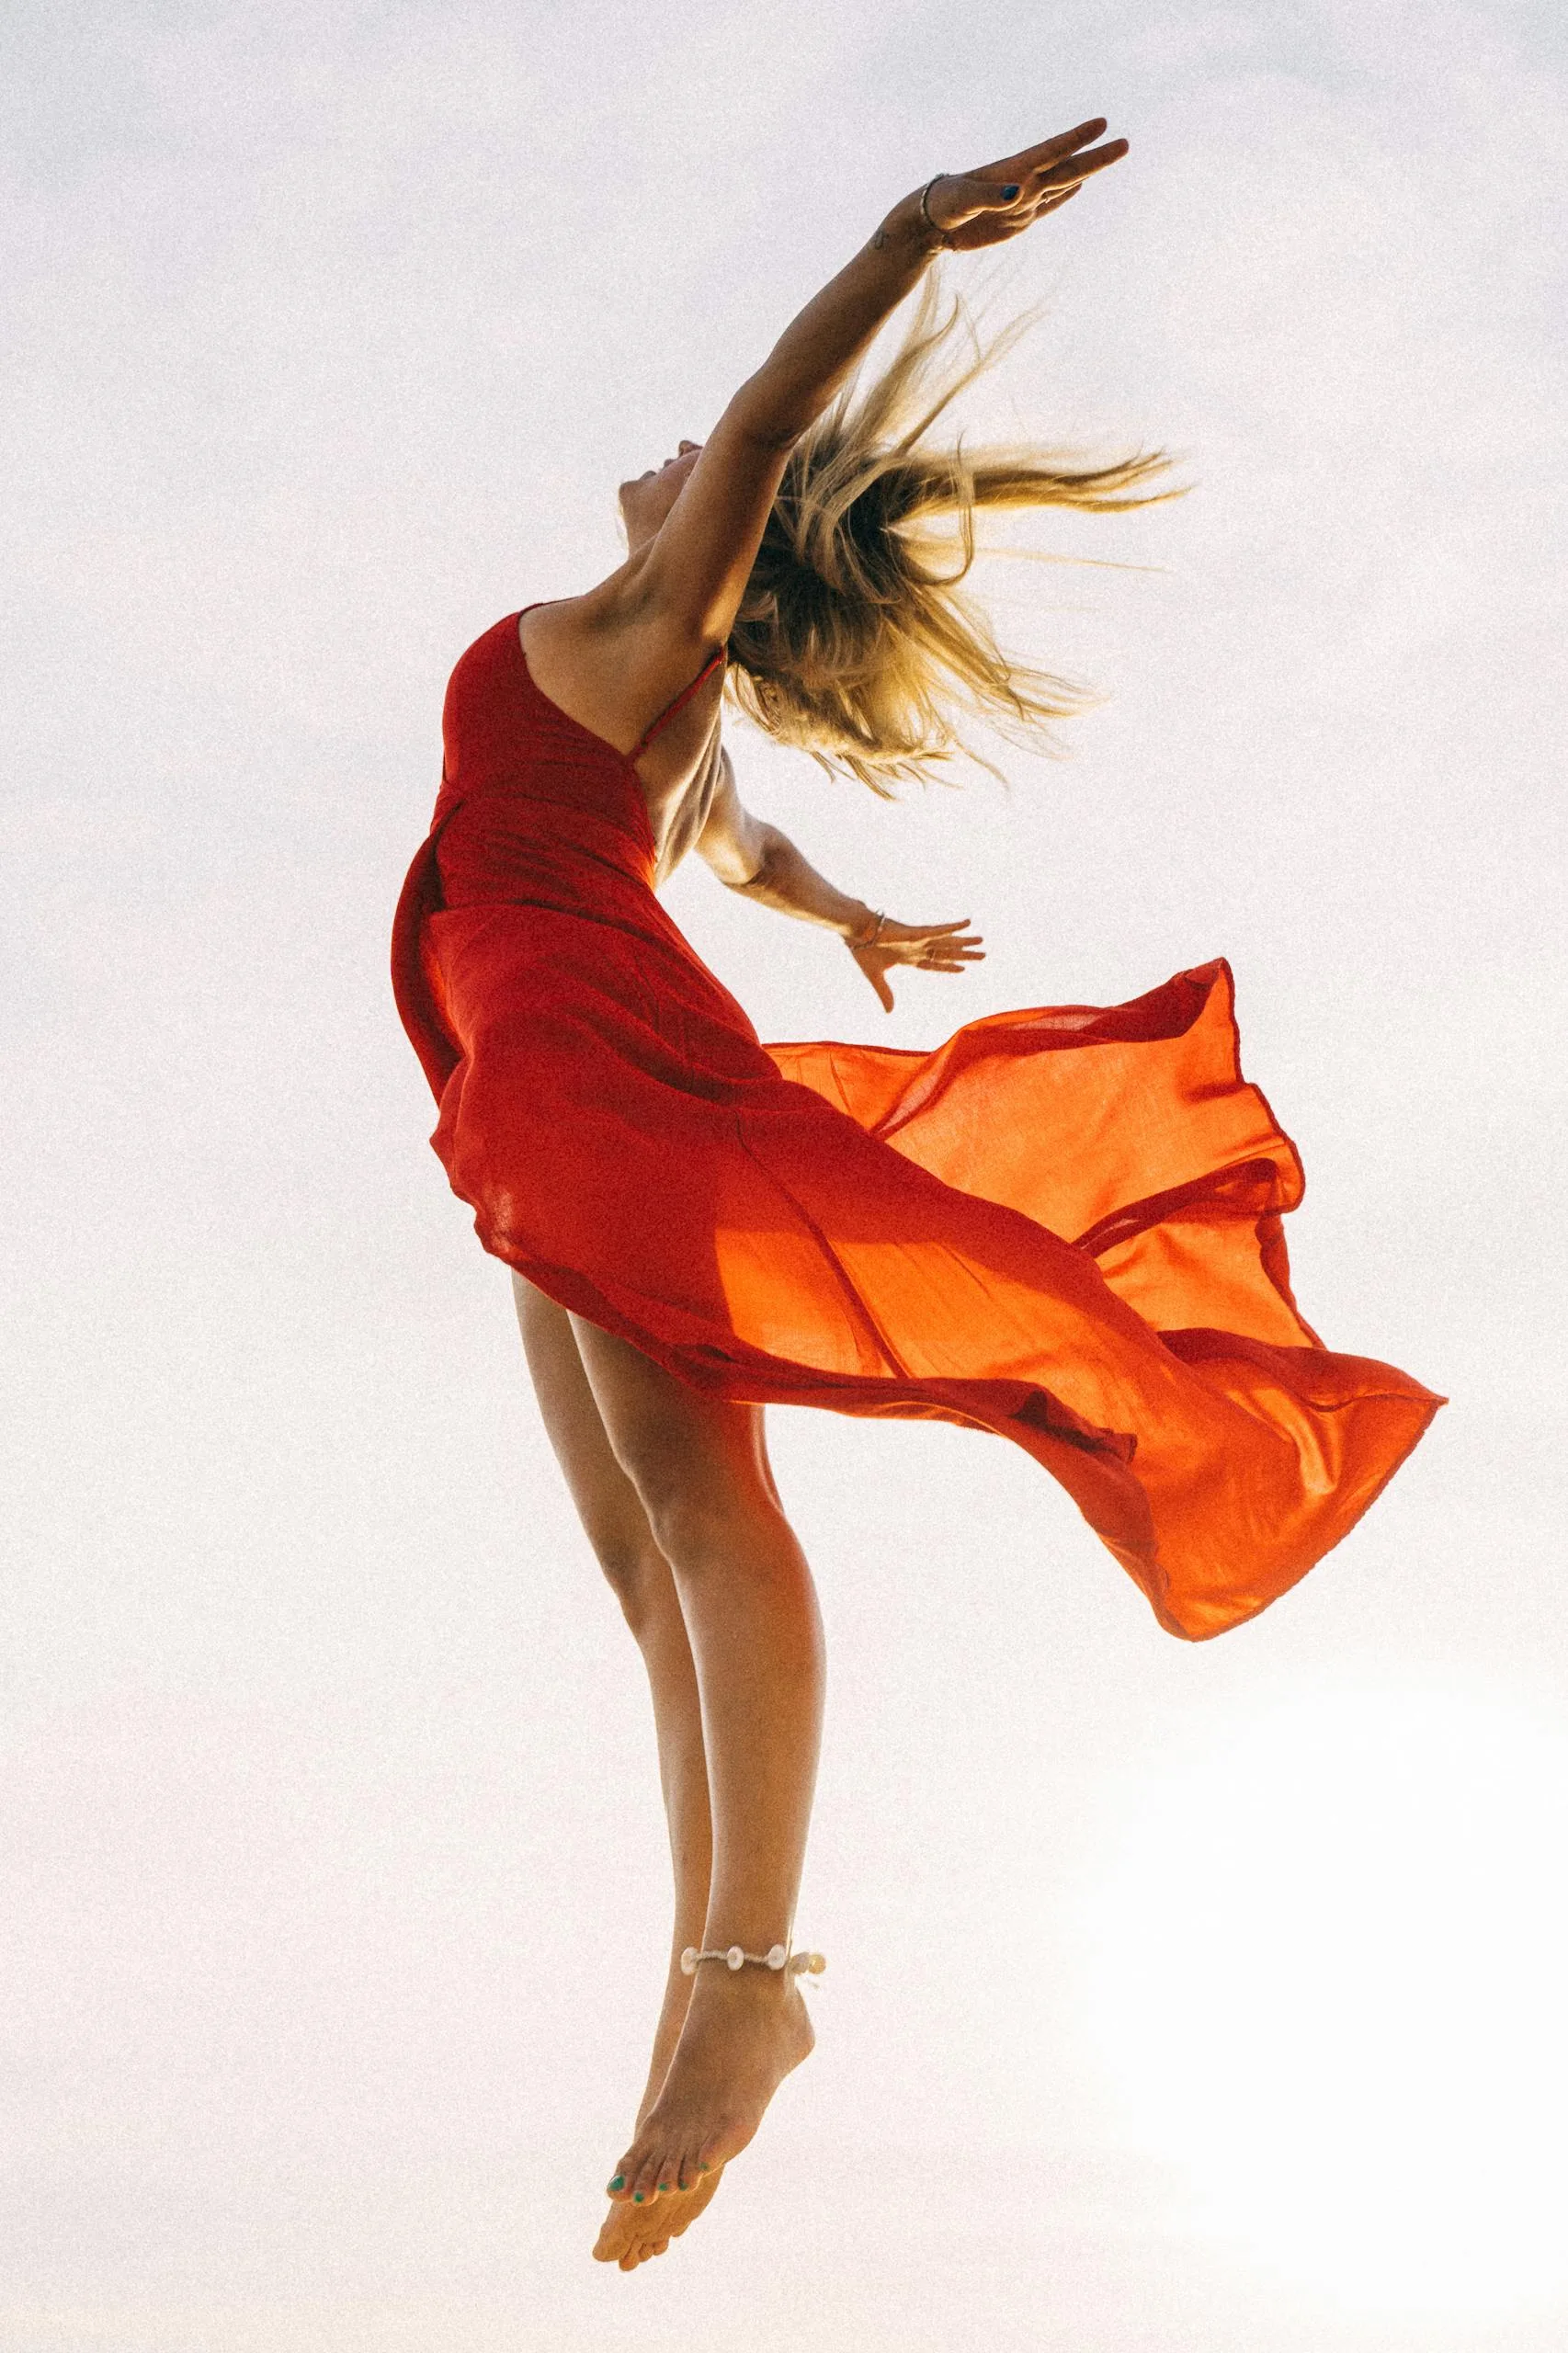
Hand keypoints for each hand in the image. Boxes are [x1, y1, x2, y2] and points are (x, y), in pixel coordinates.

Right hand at [847, 914, 985, 1013]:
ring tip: (982, 941)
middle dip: (964, 954)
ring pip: (948, 942)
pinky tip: (968, 923)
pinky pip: (940, 930)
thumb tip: (889, 1012)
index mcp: (909, 958)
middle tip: (983, 955)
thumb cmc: (863, 951)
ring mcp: (919, 939)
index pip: (934, 964)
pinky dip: (954, 927)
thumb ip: (885, 993)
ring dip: (965, 941)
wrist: (855, 933)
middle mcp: (918, 947)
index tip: (963, 969)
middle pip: (947, 952)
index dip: (948, 967)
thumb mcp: (876, 976)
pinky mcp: (917, 932)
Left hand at [917, 119, 1127, 252]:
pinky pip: (1049, 205)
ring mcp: (1023, 201)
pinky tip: (1080, 186)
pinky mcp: (1018, 220)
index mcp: (1013, 171)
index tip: (1101, 124)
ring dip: (1087, 171)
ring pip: (1063, 184)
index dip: (1076, 139)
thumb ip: (990, 195)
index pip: (1052, 152)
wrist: (931, 223)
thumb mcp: (963, 199)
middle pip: (1067, 168)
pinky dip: (1067, 196)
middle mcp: (1024, 183)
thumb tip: (1018, 193)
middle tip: (1125, 143)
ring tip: (1111, 155)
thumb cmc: (943, 203)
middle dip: (1096, 157)